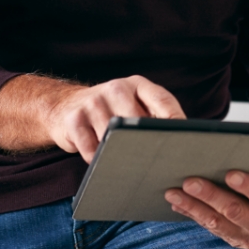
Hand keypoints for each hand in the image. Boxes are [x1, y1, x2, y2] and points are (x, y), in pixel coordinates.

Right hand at [44, 75, 184, 159]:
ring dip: (120, 155)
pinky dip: (98, 160)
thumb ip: (154, 116)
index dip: (176, 121)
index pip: (163, 100)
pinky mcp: (74, 119)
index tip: (185, 142)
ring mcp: (93, 102)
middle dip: (147, 143)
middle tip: (155, 164)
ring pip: (114, 138)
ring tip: (125, 164)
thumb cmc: (110, 112)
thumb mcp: (132, 105)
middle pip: (138, 121)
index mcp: (137, 85)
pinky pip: (92, 150)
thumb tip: (182, 144)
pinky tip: (100, 160)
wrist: (64, 107)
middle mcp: (116, 88)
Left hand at [164, 164, 248, 248]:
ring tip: (173, 193)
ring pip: (217, 223)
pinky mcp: (234, 241)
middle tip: (190, 181)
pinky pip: (211, 228)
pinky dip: (192, 215)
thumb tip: (246, 152)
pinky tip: (178, 204)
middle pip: (234, 212)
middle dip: (210, 195)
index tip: (230, 173)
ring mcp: (248, 239)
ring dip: (193, 207)